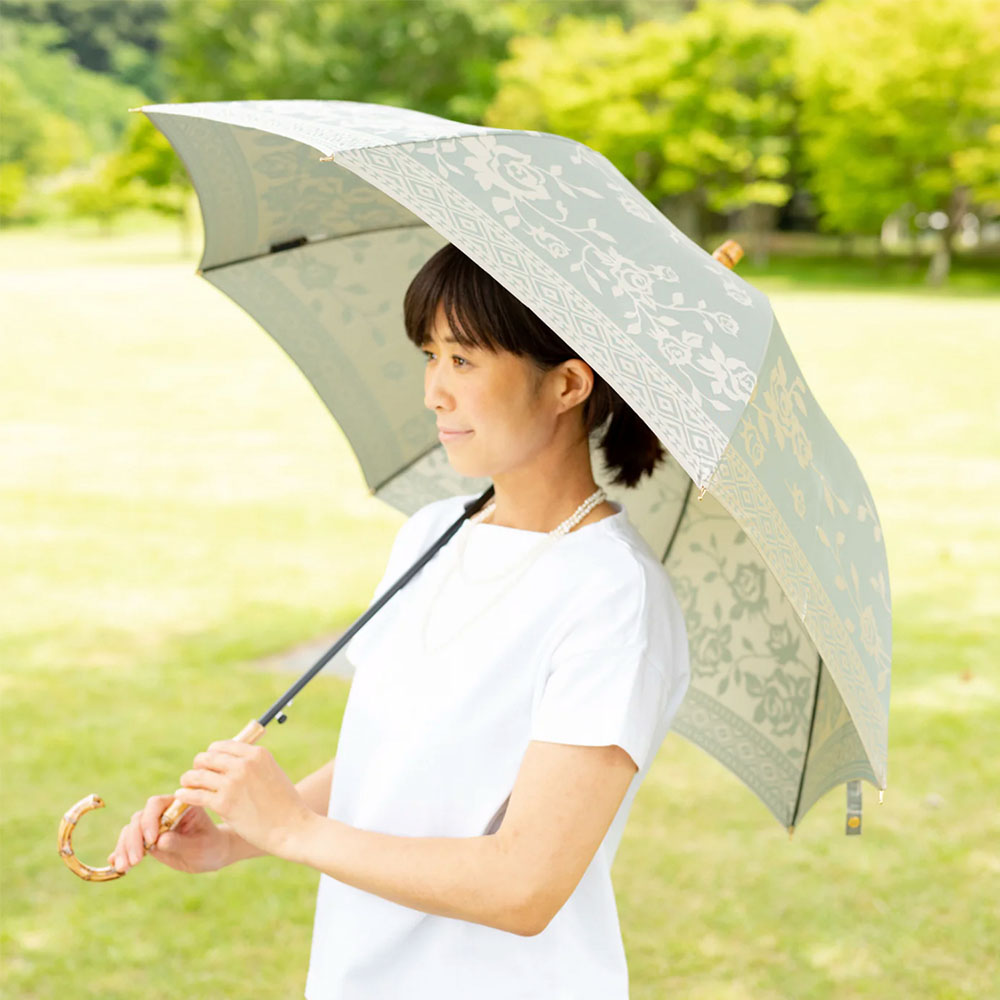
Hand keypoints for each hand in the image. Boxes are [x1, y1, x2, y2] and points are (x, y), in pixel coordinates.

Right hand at [109, 794, 231, 874]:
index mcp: (179, 805)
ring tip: (125, 867)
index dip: (150, 819)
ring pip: (131, 831)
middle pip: (139, 818)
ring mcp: (153, 826)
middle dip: (134, 839)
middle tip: (136, 861)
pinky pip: (129, 843)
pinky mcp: (147, 841)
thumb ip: (181, 842)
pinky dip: (122, 853)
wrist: (212, 853)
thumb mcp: (200, 846)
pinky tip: (116, 865)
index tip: (152, 840)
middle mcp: (163, 812)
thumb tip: (159, 841)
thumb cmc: (210, 846)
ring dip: (124, 848)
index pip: (156, 804)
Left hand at [172, 740, 312, 858]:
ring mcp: (233, 783)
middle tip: (195, 776)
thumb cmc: (283, 804)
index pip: (222, 746)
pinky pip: (195, 794)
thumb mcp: (272, 773)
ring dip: (189, 779)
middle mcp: (244, 764)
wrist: (291, 827)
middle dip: (199, 765)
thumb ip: (252, 765)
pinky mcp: (224, 803)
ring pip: (198, 774)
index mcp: (257, 754)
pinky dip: (186, 794)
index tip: (208, 764)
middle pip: (208, 757)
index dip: (212, 755)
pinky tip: (182, 796)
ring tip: (186, 785)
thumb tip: (228, 761)